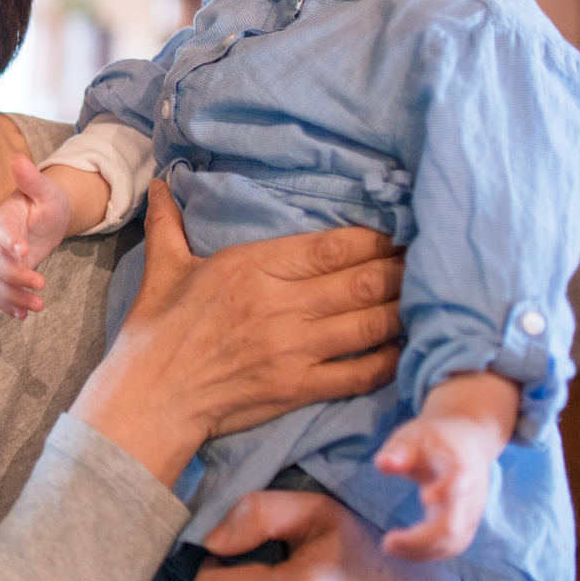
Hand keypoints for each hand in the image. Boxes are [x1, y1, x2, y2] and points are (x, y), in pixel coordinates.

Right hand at [0, 155, 74, 318]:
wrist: (45, 217)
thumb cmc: (45, 200)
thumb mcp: (45, 190)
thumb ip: (31, 179)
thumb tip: (18, 158)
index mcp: (6, 219)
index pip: (3, 231)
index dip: (10, 242)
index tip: (24, 251)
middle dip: (18, 276)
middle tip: (41, 283)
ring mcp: (2, 261)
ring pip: (0, 283)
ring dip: (16, 297)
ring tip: (39, 307)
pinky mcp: (10, 275)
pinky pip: (4, 293)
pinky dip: (11, 307)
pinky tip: (24, 318)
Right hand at [72, 181, 405, 485]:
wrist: (148, 398)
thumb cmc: (154, 332)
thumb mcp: (162, 269)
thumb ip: (169, 223)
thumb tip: (163, 182)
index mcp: (250, 268)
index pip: (331, 247)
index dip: (374, 238)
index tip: (397, 231)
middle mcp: (279, 305)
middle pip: (362, 281)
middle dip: (401, 270)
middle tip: (428, 261)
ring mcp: (293, 350)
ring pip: (370, 323)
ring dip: (405, 310)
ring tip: (431, 298)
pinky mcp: (299, 388)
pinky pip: (361, 373)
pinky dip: (391, 360)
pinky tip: (410, 349)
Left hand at [374, 371, 517, 560]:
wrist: (470, 439)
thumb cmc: (434, 438)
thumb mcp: (413, 435)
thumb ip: (398, 450)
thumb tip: (383, 465)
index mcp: (457, 465)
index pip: (457, 480)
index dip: (444, 491)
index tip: (424, 499)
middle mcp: (469, 494)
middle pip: (453, 526)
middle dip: (421, 540)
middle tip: (388, 543)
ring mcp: (472, 512)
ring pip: (454, 543)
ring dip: (422, 552)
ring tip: (390, 547)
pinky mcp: (468, 524)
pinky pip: (453, 546)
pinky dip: (429, 553)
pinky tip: (404, 551)